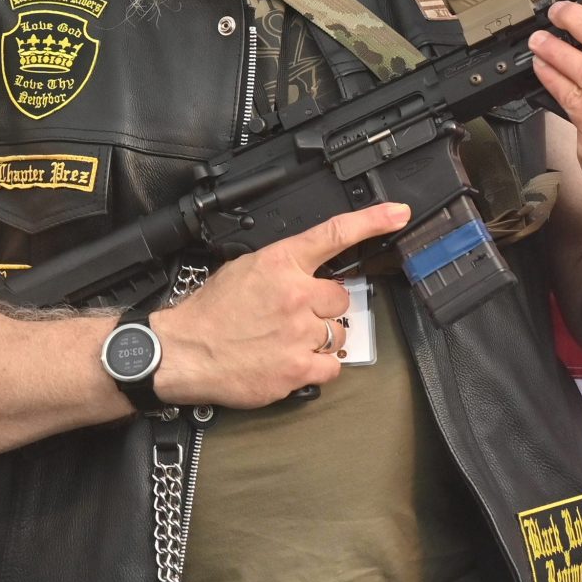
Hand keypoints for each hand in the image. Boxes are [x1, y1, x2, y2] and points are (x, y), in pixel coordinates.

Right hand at [148, 201, 409, 409]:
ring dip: (321, 338)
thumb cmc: (209, 313)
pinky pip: (332, 366)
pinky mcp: (299, 368)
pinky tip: (292, 362)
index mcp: (279, 263)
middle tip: (297, 316)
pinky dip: (317, 367)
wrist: (184, 352)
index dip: (371, 222)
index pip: (333, 234)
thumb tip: (307, 274)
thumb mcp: (242, 270)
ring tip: (289, 341)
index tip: (397, 213)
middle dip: (324, 308)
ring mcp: (299, 333)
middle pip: (341, 297)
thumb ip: (281, 268)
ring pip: (338, 333)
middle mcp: (295, 295)